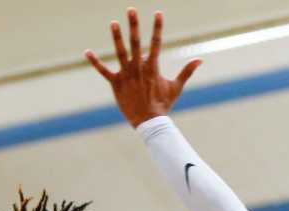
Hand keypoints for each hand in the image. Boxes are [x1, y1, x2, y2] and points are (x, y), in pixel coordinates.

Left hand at [85, 8, 201, 127]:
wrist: (149, 122)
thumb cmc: (163, 104)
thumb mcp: (176, 87)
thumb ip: (187, 71)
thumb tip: (200, 60)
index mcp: (153, 67)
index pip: (156, 43)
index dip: (157, 27)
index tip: (158, 13)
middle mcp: (139, 68)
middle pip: (136, 43)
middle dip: (134, 25)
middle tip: (131, 10)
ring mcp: (126, 75)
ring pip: (120, 53)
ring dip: (117, 37)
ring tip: (114, 22)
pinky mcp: (116, 83)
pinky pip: (104, 71)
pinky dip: (95, 62)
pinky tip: (87, 52)